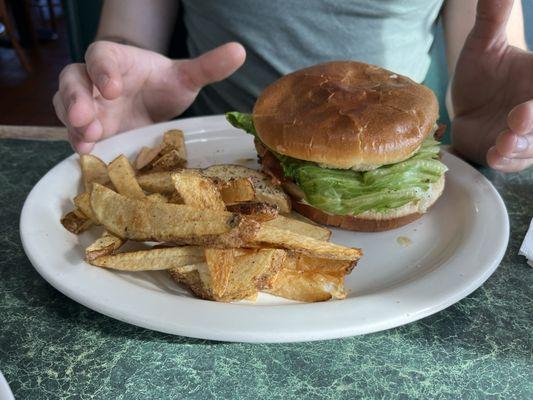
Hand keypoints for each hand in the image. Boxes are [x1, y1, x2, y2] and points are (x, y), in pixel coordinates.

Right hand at [53, 41, 245, 152]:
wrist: (150, 102)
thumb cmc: (162, 85)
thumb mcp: (185, 77)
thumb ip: (207, 66)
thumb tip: (239, 51)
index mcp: (115, 61)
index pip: (101, 57)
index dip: (102, 71)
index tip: (113, 88)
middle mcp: (94, 81)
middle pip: (72, 80)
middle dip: (77, 99)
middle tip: (88, 118)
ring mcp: (88, 105)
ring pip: (65, 106)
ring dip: (73, 123)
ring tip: (87, 139)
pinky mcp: (88, 128)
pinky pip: (74, 131)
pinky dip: (77, 141)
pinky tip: (87, 153)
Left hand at [451, 0, 531, 171]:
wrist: (462, 105)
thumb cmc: (481, 74)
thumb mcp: (484, 44)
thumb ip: (493, 17)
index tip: (529, 102)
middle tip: (520, 115)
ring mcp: (526, 135)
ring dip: (522, 145)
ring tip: (505, 140)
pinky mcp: (506, 154)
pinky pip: (513, 161)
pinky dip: (506, 159)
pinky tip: (495, 154)